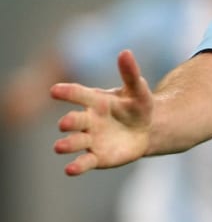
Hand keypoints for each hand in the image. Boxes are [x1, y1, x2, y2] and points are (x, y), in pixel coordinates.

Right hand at [51, 50, 152, 174]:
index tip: (54, 90)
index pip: (78, 94)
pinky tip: (70, 170)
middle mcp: (87, 120)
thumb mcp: (138, 90)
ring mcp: (90, 139)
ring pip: (73, 142)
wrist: (147, 129)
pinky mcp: (96, 157)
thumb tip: (125, 52)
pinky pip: (83, 162)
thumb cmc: (137, 105)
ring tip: (60, 146)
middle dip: (68, 122)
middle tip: (66, 123)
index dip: (67, 92)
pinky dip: (76, 166)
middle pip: (73, 121)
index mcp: (95, 101)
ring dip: (66, 144)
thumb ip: (130, 73)